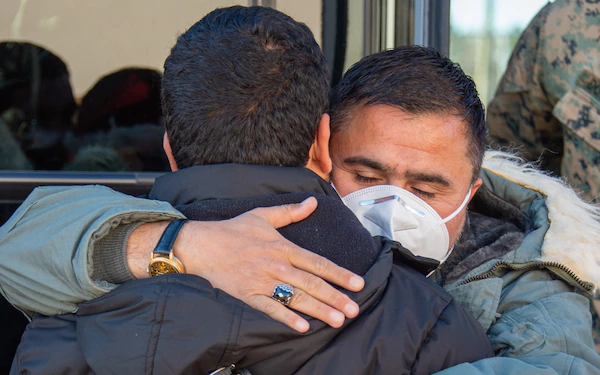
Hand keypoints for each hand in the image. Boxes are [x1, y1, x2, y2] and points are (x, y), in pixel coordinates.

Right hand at [174, 197, 363, 331]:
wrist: (201, 244)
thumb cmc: (233, 230)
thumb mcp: (263, 215)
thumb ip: (291, 212)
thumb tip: (313, 202)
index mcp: (283, 247)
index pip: (317, 263)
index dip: (339, 274)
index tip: (358, 284)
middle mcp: (276, 265)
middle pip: (311, 283)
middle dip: (335, 297)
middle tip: (354, 310)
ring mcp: (262, 281)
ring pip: (295, 298)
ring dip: (318, 310)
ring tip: (337, 320)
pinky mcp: (248, 295)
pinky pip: (270, 308)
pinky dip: (286, 317)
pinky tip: (303, 327)